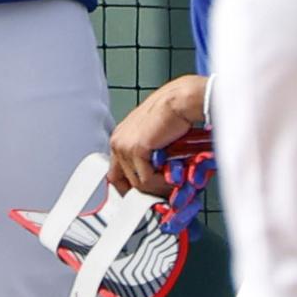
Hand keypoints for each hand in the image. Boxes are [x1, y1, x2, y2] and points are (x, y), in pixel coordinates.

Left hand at [107, 72, 209, 197]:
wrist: (181, 101)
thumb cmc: (174, 115)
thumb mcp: (155, 140)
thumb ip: (149, 158)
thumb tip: (155, 181)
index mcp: (121, 138)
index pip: (115, 174)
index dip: (131, 188)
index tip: (146, 195)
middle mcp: (118, 141)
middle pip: (123, 182)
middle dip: (145, 192)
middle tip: (163, 194)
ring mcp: (124, 146)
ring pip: (138, 184)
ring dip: (158, 188)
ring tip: (174, 182)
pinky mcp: (136, 149)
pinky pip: (147, 180)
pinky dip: (162, 183)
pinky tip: (173, 176)